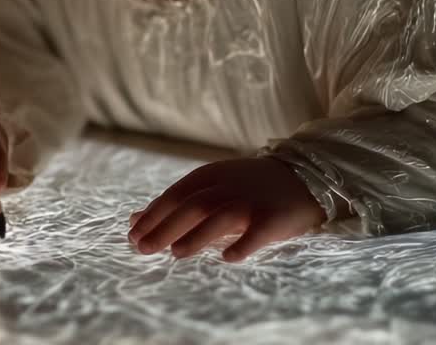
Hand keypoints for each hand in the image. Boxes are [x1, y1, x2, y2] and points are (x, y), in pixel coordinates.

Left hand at [127, 156, 324, 260]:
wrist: (303, 177)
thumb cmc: (246, 187)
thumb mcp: (208, 187)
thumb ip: (173, 205)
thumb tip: (132, 221)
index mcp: (209, 178)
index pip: (175, 196)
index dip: (153, 215)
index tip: (133, 235)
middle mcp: (227, 188)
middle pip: (192, 206)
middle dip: (165, 227)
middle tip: (143, 248)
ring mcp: (251, 202)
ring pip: (220, 216)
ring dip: (197, 235)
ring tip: (177, 253)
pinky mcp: (274, 218)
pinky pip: (258, 232)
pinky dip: (243, 244)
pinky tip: (228, 259)